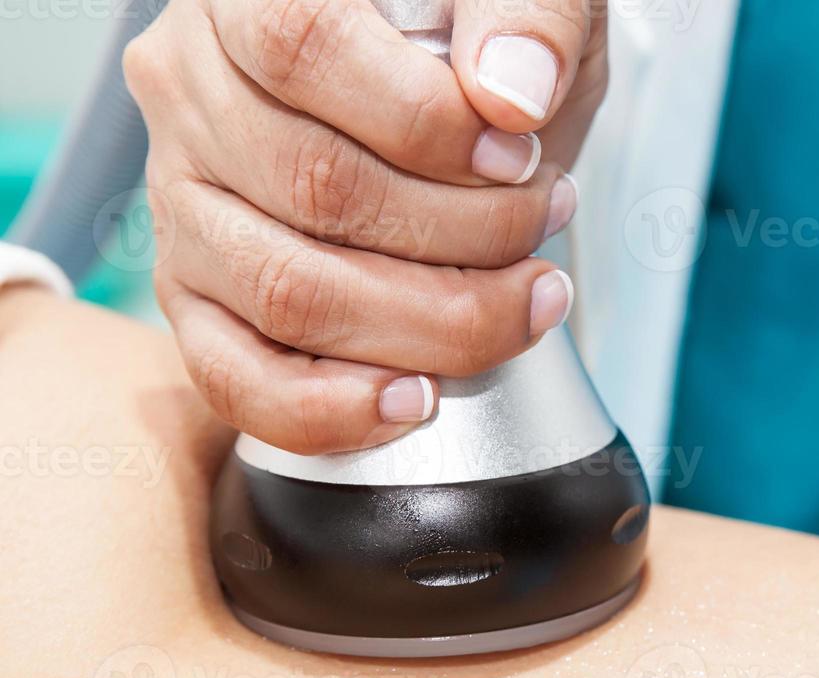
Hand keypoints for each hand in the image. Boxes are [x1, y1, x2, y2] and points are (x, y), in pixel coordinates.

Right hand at [122, 0, 606, 452]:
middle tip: (547, 224)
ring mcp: (185, 205)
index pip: (302, 48)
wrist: (457, 104)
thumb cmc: (478, 41)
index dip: (424, 120)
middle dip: (466, 233)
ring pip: (290, 293)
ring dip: (432, 322)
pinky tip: (417, 398)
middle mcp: (191, 94)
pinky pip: (236, 378)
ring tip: (523, 299)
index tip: (523, 156)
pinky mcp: (196, 299)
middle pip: (314, 187)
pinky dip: (334, 410)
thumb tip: (511, 93)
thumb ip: (527, 13)